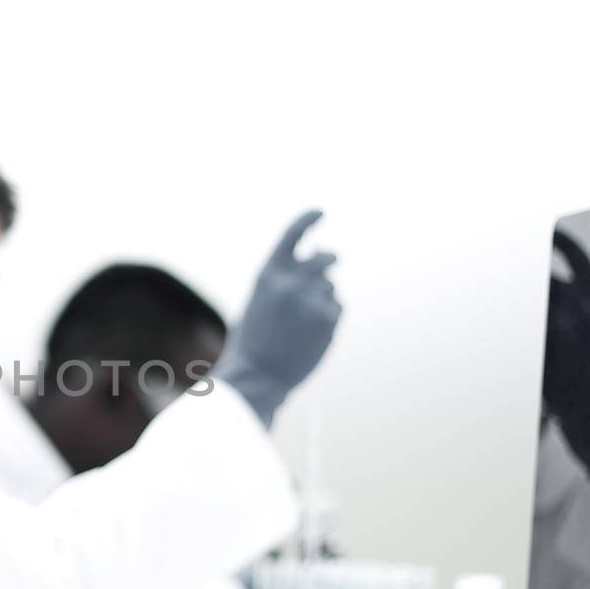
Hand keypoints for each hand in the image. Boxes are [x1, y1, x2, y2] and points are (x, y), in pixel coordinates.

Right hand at [214, 210, 341, 425]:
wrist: (257, 376)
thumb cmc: (253, 344)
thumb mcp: (259, 303)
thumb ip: (283, 281)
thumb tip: (316, 263)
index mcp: (268, 275)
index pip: (292, 235)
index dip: (308, 219)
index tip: (321, 212)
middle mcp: (291, 281)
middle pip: (324, 258)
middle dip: (329, 258)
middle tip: (332, 259)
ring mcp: (311, 299)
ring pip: (330, 287)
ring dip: (322, 298)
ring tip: (302, 324)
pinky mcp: (328, 318)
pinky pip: (336, 308)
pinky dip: (327, 319)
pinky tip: (311, 336)